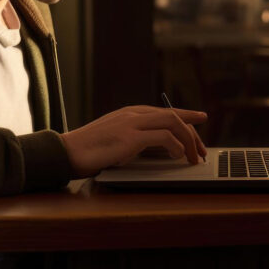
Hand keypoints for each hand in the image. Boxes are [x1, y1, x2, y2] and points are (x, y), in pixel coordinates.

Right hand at [60, 105, 207, 177]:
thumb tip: (156, 147)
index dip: (186, 117)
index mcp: (131, 113)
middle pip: (173, 116)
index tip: (199, 123)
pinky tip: (178, 155)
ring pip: (172, 123)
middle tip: (201, 150)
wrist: (66, 152)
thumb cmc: (89, 149)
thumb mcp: (116, 139)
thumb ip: (134, 137)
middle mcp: (133, 113)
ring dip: (188, 140)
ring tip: (193, 157)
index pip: (166, 111)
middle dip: (192, 132)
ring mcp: (131, 123)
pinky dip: (175, 146)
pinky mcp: (129, 137)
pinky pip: (163, 137)